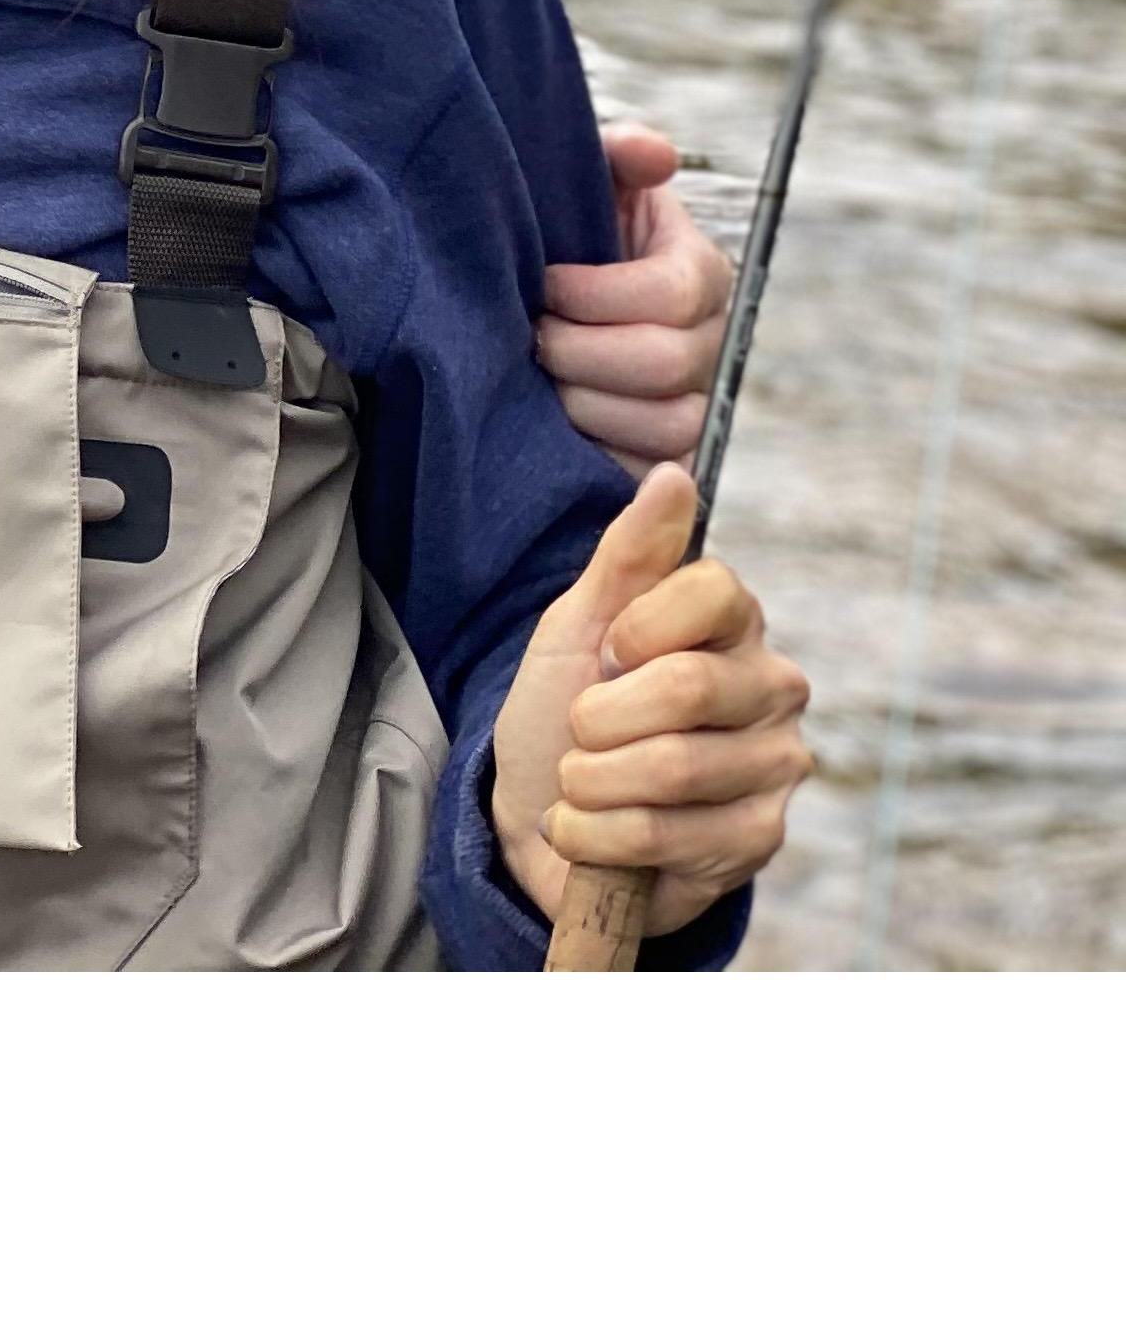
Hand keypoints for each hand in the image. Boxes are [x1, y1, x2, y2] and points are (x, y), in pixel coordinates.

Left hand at [492, 463, 812, 935]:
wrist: (541, 814)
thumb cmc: (563, 706)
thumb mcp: (577, 621)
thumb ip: (630, 553)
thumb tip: (674, 474)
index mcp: (733, 622)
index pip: (715, 592)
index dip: (635, 627)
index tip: (604, 652)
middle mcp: (773, 689)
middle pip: (689, 686)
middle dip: (597, 715)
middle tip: (579, 728)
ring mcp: (775, 768)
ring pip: (675, 768)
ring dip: (591, 781)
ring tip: (579, 782)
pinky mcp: (759, 842)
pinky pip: (667, 836)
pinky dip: (598, 835)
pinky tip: (590, 830)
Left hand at [539, 119, 730, 462]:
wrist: (541, 290)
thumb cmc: (568, 232)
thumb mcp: (589, 181)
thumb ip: (618, 155)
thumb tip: (652, 152)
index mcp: (698, 272)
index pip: (668, 294)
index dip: (595, 293)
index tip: (544, 283)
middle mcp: (710, 342)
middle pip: (666, 364)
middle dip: (582, 351)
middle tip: (532, 335)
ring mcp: (696, 402)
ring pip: (666, 425)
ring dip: (585, 403)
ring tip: (540, 378)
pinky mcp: (668, 456)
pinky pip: (652, 472)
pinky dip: (600, 453)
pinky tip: (554, 426)